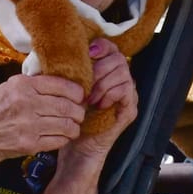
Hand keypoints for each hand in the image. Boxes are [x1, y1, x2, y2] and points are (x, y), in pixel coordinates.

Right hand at [0, 72, 85, 168]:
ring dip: (74, 126)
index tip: (80, 96)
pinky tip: (61, 135)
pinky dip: (64, 138)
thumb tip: (65, 79)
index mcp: (22, 85)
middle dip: (78, 111)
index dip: (77, 92)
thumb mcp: (10, 87)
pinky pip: (58, 140)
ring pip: (67, 125)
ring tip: (73, 125)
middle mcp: (26, 103)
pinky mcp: (30, 143)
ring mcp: (28, 125)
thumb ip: (34, 83)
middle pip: (67, 106)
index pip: (61, 85)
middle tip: (79, 113)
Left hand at [61, 39, 139, 167]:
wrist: (77, 147)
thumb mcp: (68, 89)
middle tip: (86, 86)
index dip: (101, 46)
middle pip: (119, 58)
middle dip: (99, 69)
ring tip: (90, 98)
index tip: (88, 54)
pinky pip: (126, 90)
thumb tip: (62, 50)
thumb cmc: (70, 117)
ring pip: (123, 73)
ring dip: (103, 84)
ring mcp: (128, 95)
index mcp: (107, 72)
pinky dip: (110, 95)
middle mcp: (121, 81)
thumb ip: (71, 70)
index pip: (112, 48)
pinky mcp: (130, 109)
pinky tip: (99, 105)